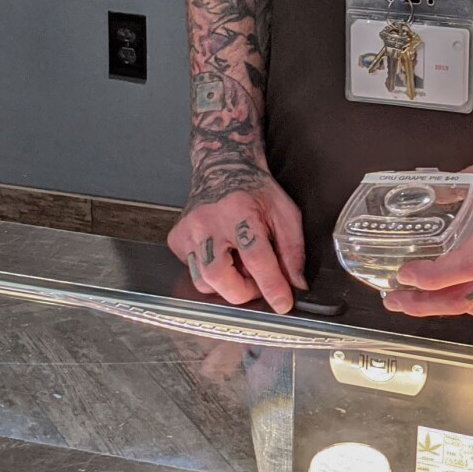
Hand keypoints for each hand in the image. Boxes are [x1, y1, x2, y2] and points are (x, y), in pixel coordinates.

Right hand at [167, 172, 307, 312]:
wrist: (222, 167)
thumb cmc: (255, 190)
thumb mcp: (285, 213)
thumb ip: (292, 250)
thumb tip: (295, 284)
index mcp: (240, 211)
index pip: (256, 258)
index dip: (271, 285)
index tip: (282, 303)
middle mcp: (208, 221)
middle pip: (218, 276)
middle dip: (242, 291)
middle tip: (256, 282)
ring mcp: (188, 230)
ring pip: (202, 280)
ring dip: (226, 284)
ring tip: (239, 265)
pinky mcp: (176, 238)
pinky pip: (192, 271)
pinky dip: (210, 274)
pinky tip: (222, 255)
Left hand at [382, 145, 472, 318]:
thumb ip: (471, 177)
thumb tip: (441, 181)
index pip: (462, 266)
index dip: (429, 277)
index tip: (404, 274)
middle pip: (462, 296)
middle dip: (422, 302)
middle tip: (394, 300)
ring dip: (442, 306)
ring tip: (415, 301)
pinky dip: (472, 307)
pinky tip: (456, 302)